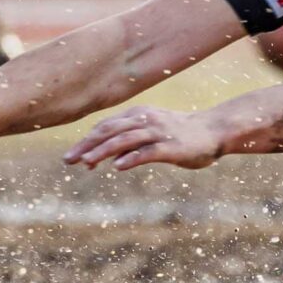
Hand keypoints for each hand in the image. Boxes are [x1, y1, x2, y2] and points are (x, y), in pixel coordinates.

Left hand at [64, 104, 222, 172]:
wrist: (213, 130)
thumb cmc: (180, 133)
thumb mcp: (152, 130)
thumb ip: (131, 139)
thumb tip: (107, 155)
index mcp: (138, 115)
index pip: (106, 126)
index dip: (88, 141)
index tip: (73, 156)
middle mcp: (145, 120)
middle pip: (110, 131)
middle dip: (87, 145)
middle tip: (68, 160)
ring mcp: (158, 133)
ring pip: (125, 140)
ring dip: (103, 151)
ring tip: (87, 162)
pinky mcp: (170, 147)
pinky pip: (148, 152)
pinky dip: (131, 158)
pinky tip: (117, 167)